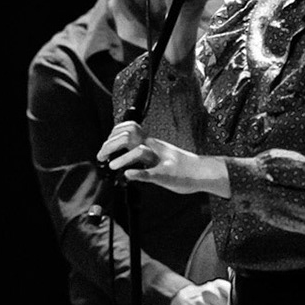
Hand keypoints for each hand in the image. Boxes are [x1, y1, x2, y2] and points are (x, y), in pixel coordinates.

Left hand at [96, 122, 228, 195]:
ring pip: (139, 152)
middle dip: (110, 145)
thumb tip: (126, 154)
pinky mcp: (167, 175)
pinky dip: (138, 174)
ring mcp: (161, 161)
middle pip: (129, 137)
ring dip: (122, 158)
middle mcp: (155, 148)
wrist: (203, 171)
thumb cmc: (182, 166)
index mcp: (152, 143)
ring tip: (112, 166)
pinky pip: (151, 173)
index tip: (104, 145)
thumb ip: (144, 153)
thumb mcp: (160, 155)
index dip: (113, 134)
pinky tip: (129, 175)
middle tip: (101, 156)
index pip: (130, 129)